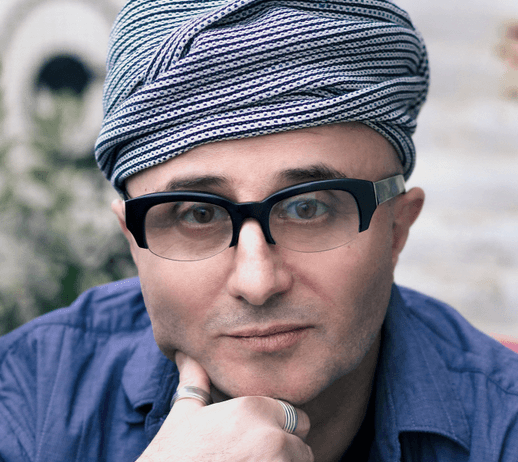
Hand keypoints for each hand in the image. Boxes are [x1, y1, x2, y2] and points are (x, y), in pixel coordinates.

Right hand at [137, 351, 312, 461]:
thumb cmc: (173, 456)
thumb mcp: (183, 416)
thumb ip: (195, 381)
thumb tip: (186, 354)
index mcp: (252, 408)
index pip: (295, 416)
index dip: (278, 430)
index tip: (256, 442)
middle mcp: (270, 436)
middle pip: (300, 445)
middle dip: (285, 452)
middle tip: (254, 457)